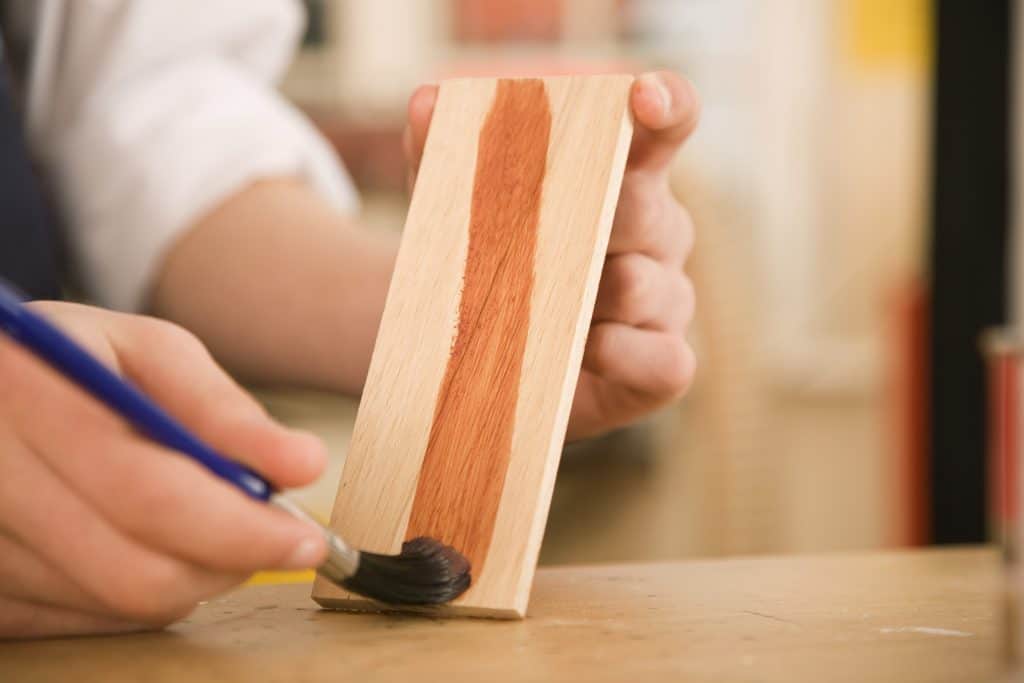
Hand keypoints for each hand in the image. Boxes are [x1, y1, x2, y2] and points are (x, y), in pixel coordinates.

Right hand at [0, 302, 327, 637]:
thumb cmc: (74, 361)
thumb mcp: (148, 351)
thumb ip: (222, 409)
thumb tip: (302, 465)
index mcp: (30, 400)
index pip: (149, 495)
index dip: (240, 528)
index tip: (305, 536)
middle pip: (134, 572)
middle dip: (228, 563)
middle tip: (273, 537)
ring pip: (118, 604)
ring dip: (191, 573)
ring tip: (201, 517)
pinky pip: (88, 620)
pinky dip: (143, 588)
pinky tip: (148, 539)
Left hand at [403, 71, 698, 438]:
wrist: (475, 354)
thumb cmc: (484, 265)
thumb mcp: (455, 207)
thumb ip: (443, 154)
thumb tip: (426, 102)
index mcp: (620, 177)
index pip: (665, 126)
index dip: (666, 104)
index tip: (641, 94)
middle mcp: (656, 232)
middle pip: (649, 209)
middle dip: (596, 218)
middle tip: (540, 235)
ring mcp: (665, 299)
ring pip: (650, 286)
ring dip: (592, 296)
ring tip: (542, 308)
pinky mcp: (660, 365)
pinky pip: (668, 361)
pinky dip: (624, 355)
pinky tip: (586, 350)